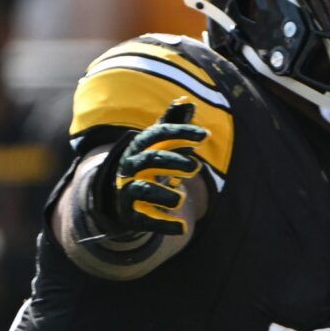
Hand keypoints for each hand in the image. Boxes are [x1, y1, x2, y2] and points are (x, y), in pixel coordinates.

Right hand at [110, 102, 209, 236]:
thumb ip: (173, 125)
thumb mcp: (160, 147)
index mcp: (140, 147)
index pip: (157, 135)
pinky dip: (165, 225)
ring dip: (166, 194)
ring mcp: (128, 191)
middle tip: (195, 167)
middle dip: (173, 162)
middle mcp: (131, 167)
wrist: (124, 199)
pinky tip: (182, 228)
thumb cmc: (149, 166)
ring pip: (144, 190)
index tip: (205, 135)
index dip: (180, 133)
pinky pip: (147, 220)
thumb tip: (187, 102)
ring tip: (181, 198)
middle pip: (150, 160)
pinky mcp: (132, 214)